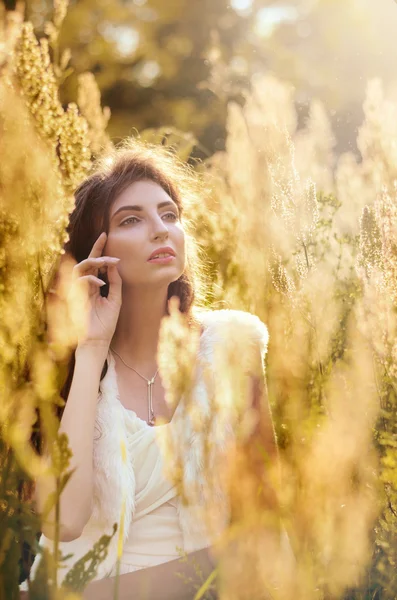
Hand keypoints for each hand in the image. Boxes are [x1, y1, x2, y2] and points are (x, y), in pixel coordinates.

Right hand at [69, 232, 121, 348]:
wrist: (98, 341)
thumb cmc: (106, 323)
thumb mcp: (115, 300)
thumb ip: (115, 282)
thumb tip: (114, 265)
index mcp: (93, 286)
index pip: (95, 264)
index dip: (99, 249)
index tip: (105, 235)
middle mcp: (85, 287)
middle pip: (87, 262)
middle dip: (96, 249)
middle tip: (106, 240)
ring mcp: (78, 291)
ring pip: (80, 267)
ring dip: (93, 261)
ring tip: (106, 261)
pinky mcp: (75, 297)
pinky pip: (80, 280)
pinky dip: (91, 278)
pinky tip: (101, 282)